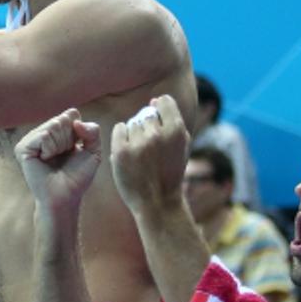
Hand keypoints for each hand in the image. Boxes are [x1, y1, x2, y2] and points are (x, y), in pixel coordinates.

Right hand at [15, 108, 102, 217]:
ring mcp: (31, 140)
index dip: (78, 132)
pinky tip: (45, 160)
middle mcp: (42, 132)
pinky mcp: (23, 148)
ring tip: (54, 159)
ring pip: (53, 126)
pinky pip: (44, 135)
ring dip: (60, 145)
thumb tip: (75, 120)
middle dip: (69, 139)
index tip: (75, 149)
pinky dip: (50, 148)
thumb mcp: (94, 151)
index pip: (71, 114)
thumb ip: (93, 131)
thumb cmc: (77, 177)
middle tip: (63, 157)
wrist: (65, 197)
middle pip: (62, 119)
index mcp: (56, 131)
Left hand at [109, 95, 191, 220]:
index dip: (160, 109)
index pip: (163, 101)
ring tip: (141, 153)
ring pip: (132, 122)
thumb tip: (154, 100)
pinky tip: (129, 151)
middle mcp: (157, 134)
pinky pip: (119, 129)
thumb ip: (172, 120)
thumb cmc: (170, 172)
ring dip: (134, 134)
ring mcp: (138, 143)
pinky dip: (122, 137)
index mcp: (176, 130)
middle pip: (146, 113)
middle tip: (150, 146)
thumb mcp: (181, 145)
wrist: (158, 201)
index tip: (159, 123)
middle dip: (147, 125)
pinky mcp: (121, 152)